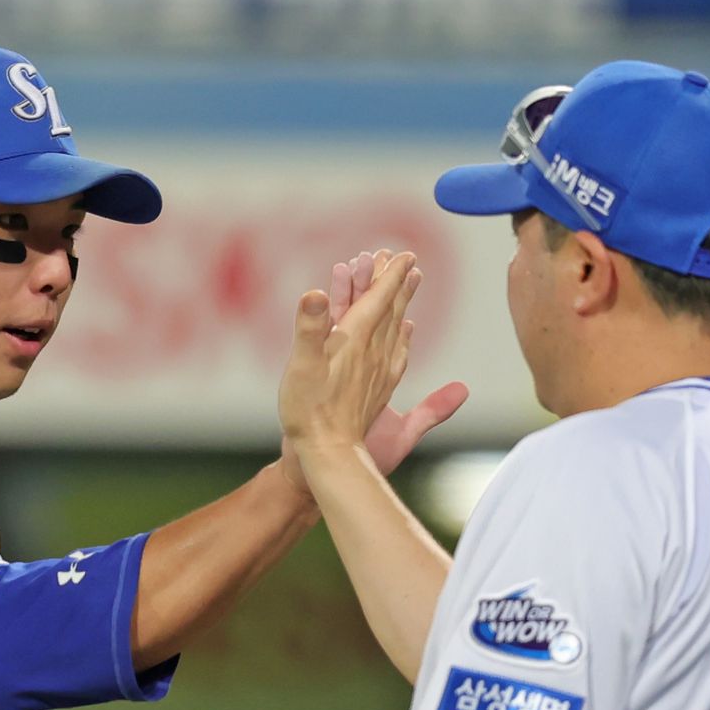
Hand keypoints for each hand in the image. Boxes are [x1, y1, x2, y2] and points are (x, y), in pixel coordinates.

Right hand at [276, 250, 466, 495]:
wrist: (328, 455)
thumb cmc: (309, 413)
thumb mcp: (301, 367)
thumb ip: (310, 329)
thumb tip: (316, 293)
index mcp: (356, 342)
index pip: (378, 300)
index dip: (390, 275)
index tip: (404, 254)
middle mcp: (373, 354)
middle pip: (389, 309)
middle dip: (394, 283)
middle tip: (404, 260)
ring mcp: (377, 372)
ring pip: (393, 328)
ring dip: (399, 304)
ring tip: (407, 284)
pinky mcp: (376, 389)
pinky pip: (394, 354)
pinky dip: (400, 336)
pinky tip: (404, 333)